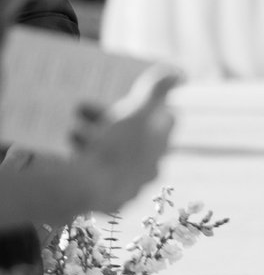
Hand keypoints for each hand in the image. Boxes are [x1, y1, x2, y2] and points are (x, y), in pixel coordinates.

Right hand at [66, 70, 176, 214]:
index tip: (126, 99)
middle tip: (82, 111)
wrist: (88, 190)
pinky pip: (97, 177)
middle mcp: (149, 170)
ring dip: (92, 141)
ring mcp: (130, 188)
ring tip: (73, 133)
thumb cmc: (116, 148)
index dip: (145, 107)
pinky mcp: (109, 201)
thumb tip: (179, 72)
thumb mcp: (137, 113)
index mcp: (159, 149)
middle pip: (131, 139)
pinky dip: (85, 163)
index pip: (162, 121)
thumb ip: (156, 91)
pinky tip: (73, 156)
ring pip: (112, 158)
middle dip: (107, 122)